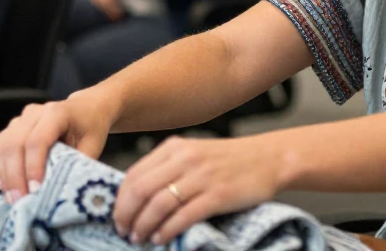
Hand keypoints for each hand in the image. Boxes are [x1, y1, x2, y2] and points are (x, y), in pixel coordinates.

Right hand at [0, 90, 115, 203]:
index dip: (33, 167)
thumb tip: (62, 191)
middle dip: (14, 176)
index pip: (37, 140)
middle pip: (14, 144)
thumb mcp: (93, 145)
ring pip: (1, 145)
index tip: (35, 190)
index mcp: (57, 113)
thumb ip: (77, 164)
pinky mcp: (11, 128)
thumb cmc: (91, 127)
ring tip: (11, 196)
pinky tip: (3, 184)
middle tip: (19, 200)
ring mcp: (20, 119)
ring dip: (2, 174)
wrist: (86, 108)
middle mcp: (34, 113)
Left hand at [113, 136, 289, 244]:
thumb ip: (167, 168)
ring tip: (140, 238)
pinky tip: (162, 238)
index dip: (121, 200)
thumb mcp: (194, 153)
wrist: (269, 158)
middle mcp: (185, 159)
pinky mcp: (218, 195)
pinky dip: (167, 230)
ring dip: (143, 226)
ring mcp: (201, 177)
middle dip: (126, 215)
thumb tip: (136, 197)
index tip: (117, 217)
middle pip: (141, 190)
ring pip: (158, 204)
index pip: (134, 174)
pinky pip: (183, 216)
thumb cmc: (229, 160)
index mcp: (175, 148)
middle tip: (124, 231)